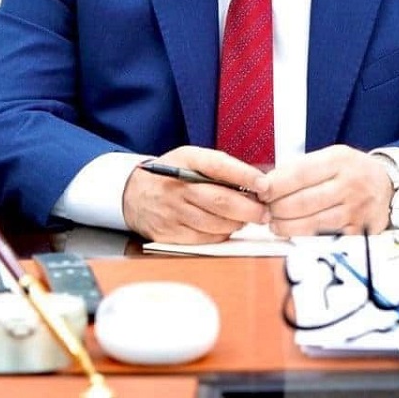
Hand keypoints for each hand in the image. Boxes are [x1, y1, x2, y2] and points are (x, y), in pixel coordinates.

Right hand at [122, 146, 265, 242]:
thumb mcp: (191, 159)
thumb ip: (220, 168)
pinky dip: (221, 235)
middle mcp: (178, 186)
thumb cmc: (171, 175)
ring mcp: (173, 211)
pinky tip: (226, 228)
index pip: (219, 166)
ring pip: (216, 223)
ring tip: (245, 219)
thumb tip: (255, 181)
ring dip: (237, 224)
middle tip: (264, 213)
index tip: (264, 185)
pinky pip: (205, 239)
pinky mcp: (170, 233)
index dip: (245, 176)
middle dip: (249, 209)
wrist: (134, 194)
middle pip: (221, 201)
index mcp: (187, 160)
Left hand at [256, 145, 392, 235]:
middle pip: (303, 201)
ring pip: (312, 223)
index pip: (300, 173)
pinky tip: (294, 233)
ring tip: (276, 224)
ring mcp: (356, 210)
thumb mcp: (332, 157)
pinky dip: (305, 237)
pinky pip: (325, 237)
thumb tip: (268, 182)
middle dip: (277, 208)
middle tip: (265, 210)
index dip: (276, 185)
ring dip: (287, 226)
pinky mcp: (358, 231)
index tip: (261, 191)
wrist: (388, 185)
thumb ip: (302, 167)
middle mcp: (350, 184)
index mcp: (339, 160)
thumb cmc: (352, 170)